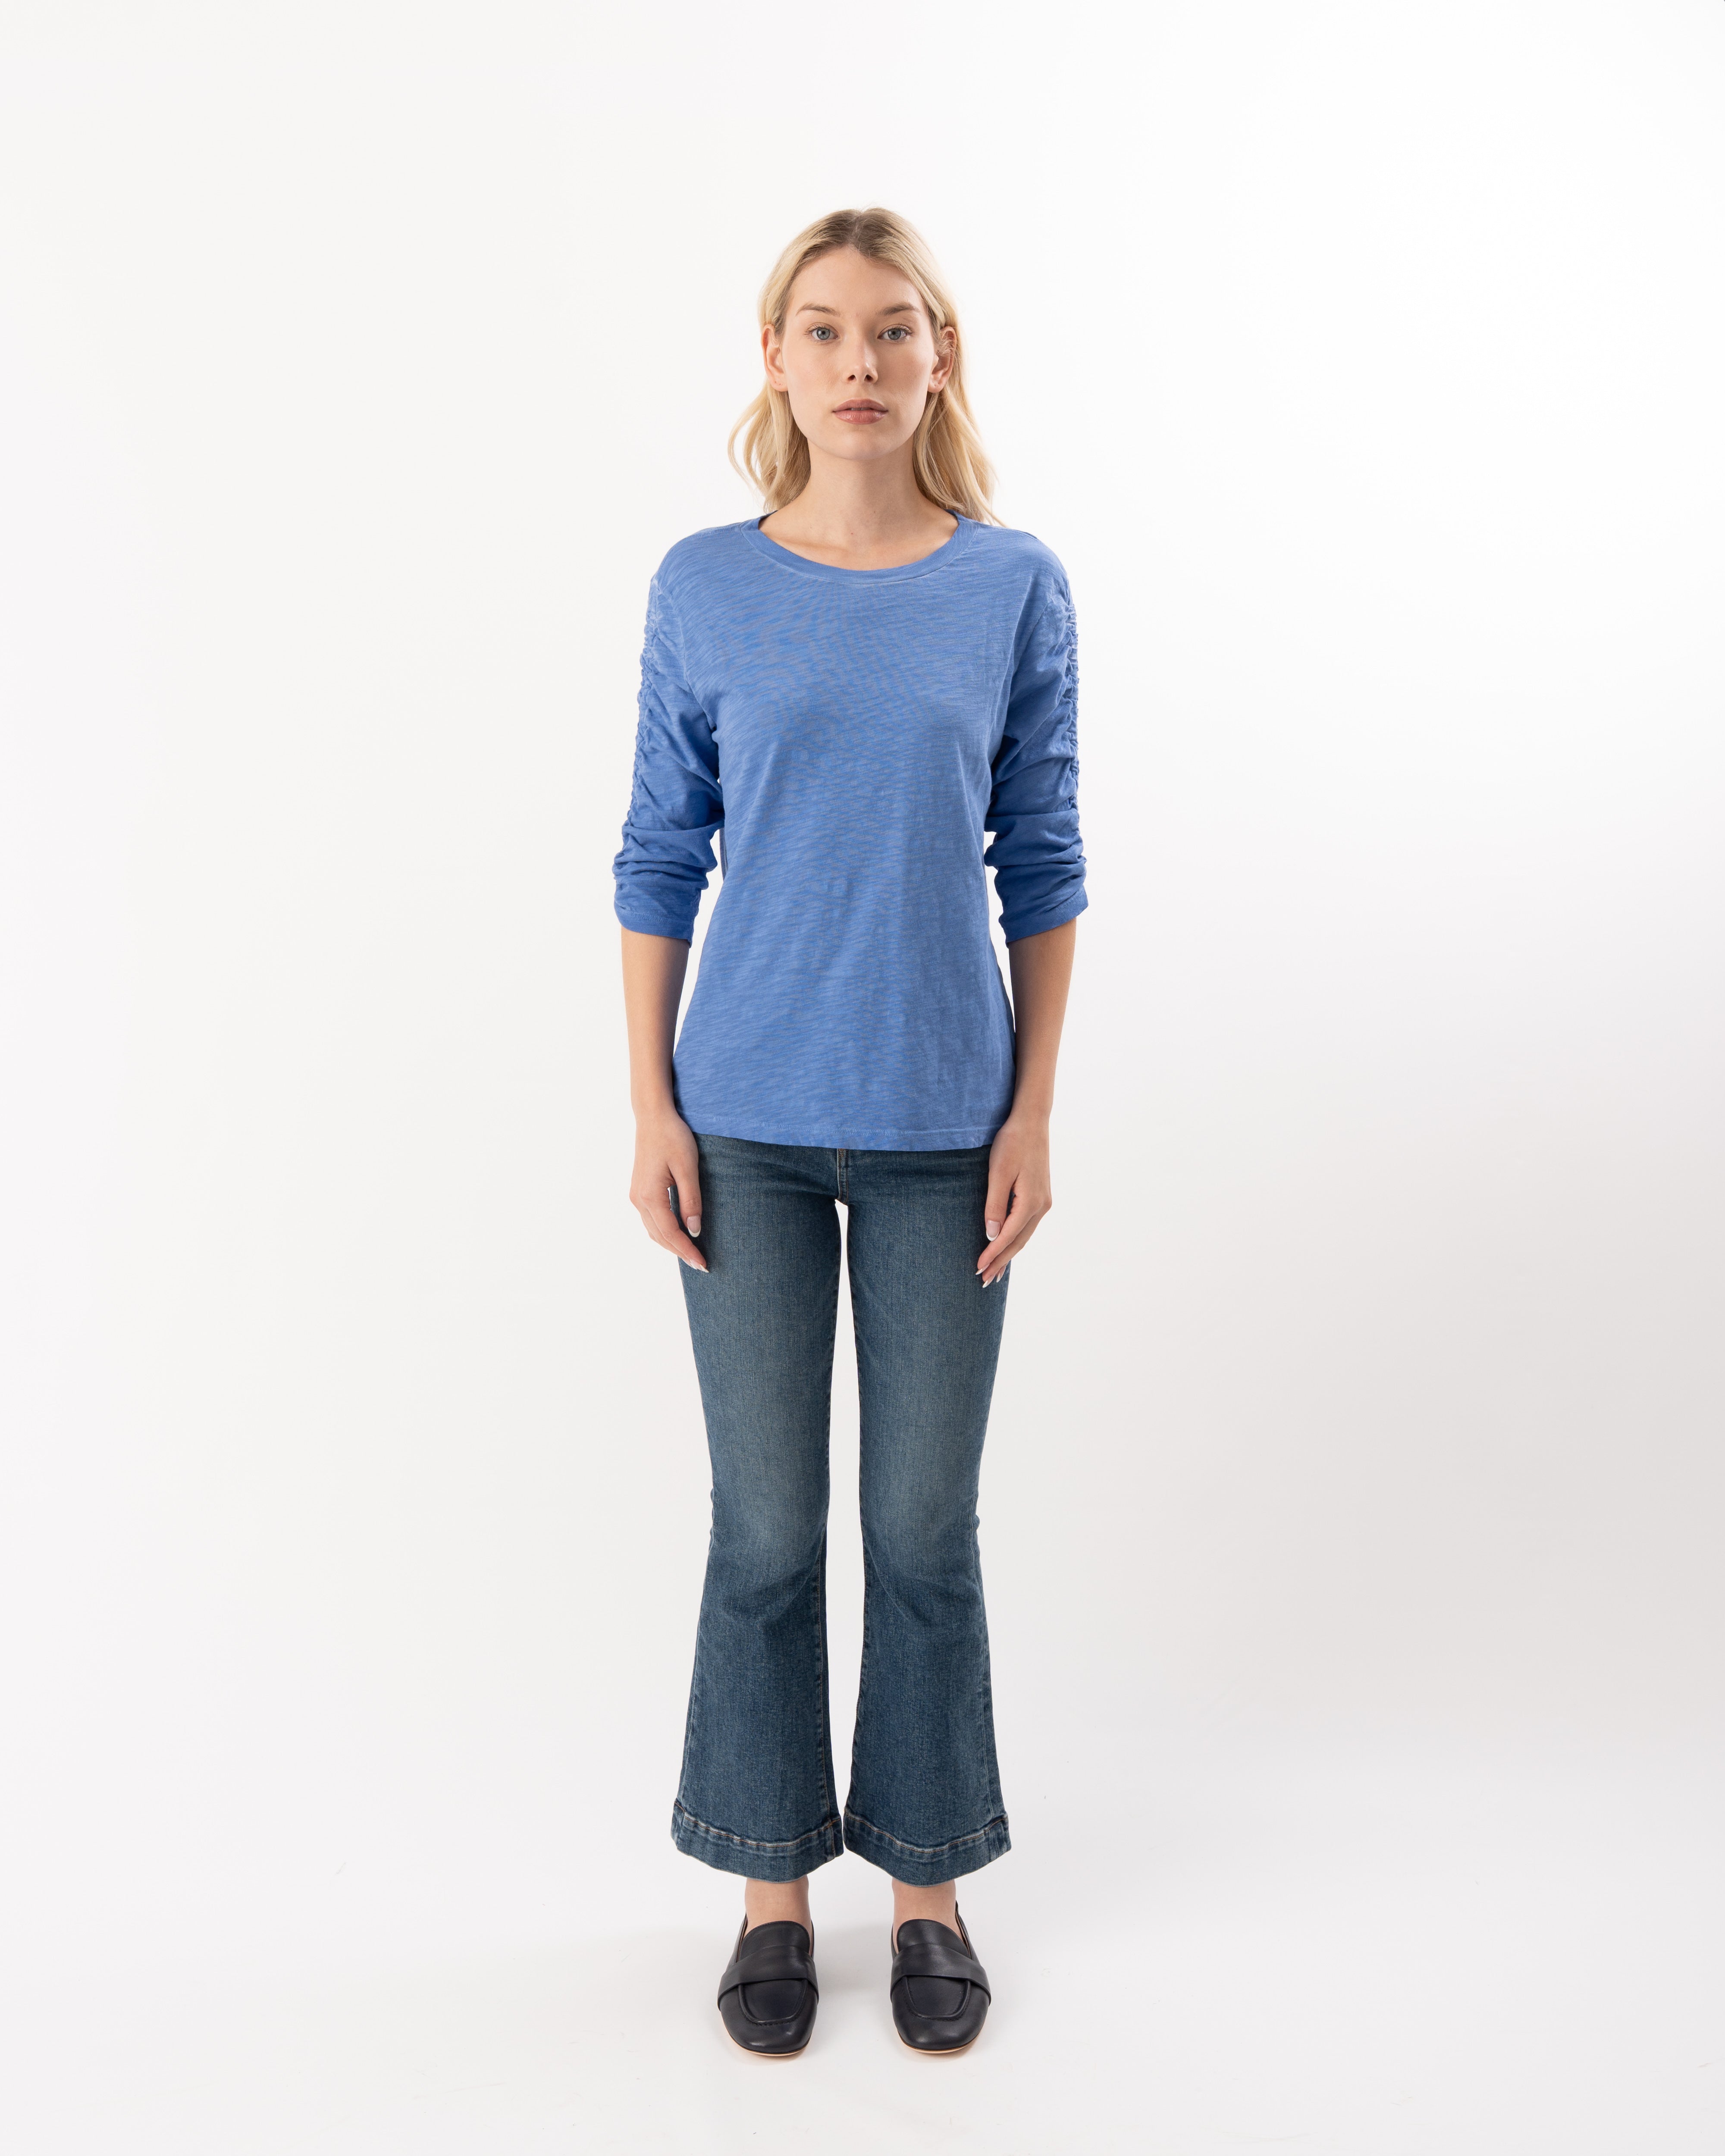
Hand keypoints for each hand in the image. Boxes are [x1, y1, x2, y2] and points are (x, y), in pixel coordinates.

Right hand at [630, 1106, 707, 1272]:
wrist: (653, 1117)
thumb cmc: (672, 1137)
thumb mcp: (687, 1167)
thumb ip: (691, 1200)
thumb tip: (694, 1229)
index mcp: (650, 1196)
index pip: (670, 1233)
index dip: (687, 1250)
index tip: (703, 1264)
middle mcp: (639, 1199)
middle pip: (659, 1236)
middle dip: (680, 1252)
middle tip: (701, 1264)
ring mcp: (637, 1195)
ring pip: (653, 1230)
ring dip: (671, 1244)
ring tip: (692, 1254)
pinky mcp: (639, 1190)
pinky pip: (651, 1220)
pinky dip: (665, 1232)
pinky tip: (679, 1234)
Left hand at [978, 1112, 1051, 1286]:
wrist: (1032, 1122)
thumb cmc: (1012, 1143)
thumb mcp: (998, 1173)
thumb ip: (995, 1205)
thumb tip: (991, 1234)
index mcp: (1031, 1202)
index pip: (1008, 1236)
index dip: (992, 1254)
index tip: (977, 1268)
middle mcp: (1042, 1206)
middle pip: (1019, 1242)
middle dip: (1001, 1261)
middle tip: (985, 1280)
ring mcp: (1044, 1201)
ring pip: (1024, 1235)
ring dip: (1009, 1253)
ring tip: (995, 1270)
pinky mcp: (1040, 1195)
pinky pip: (1027, 1225)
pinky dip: (1016, 1239)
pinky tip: (1007, 1246)